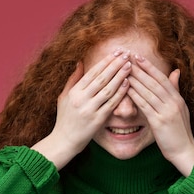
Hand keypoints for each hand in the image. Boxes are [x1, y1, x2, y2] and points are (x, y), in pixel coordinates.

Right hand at [32, 49, 131, 169]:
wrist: (65, 140)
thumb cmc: (65, 118)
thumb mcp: (64, 97)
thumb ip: (73, 79)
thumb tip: (80, 62)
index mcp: (74, 92)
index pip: (92, 73)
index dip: (105, 61)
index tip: (116, 52)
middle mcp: (82, 99)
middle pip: (102, 78)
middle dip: (115, 65)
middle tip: (126, 54)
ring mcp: (90, 109)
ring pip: (108, 89)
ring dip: (120, 76)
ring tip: (129, 66)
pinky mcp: (98, 120)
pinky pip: (112, 103)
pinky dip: (120, 92)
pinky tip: (128, 83)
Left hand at [127, 54, 193, 175]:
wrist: (185, 152)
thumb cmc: (180, 132)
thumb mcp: (181, 109)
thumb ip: (176, 90)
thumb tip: (175, 72)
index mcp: (177, 99)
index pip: (162, 78)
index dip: (149, 67)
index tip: (138, 56)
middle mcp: (173, 103)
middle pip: (154, 82)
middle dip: (140, 68)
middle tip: (127, 57)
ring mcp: (167, 112)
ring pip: (148, 91)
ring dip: (135, 79)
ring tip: (123, 69)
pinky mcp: (159, 122)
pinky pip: (145, 105)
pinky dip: (135, 95)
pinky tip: (126, 89)